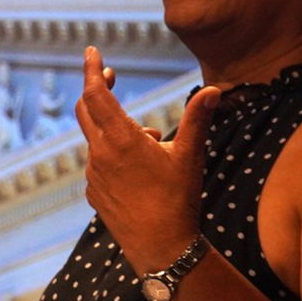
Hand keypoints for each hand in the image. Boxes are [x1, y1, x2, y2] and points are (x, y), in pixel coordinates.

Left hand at [75, 45, 219, 272]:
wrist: (161, 249)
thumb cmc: (177, 200)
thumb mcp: (190, 156)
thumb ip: (198, 119)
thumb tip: (215, 89)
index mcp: (120, 140)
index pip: (96, 94)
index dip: (91, 70)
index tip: (91, 51)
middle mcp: (99, 155)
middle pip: (86, 110)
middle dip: (96, 89)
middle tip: (109, 76)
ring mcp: (93, 175)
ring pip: (98, 139)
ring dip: (117, 131)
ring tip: (153, 145)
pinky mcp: (94, 193)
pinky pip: (99, 163)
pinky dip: (114, 155)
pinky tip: (139, 171)